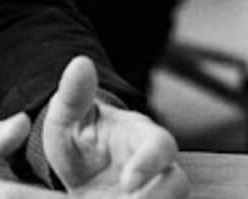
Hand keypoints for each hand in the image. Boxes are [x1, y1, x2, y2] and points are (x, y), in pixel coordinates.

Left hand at [41, 55, 187, 197]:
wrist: (82, 168)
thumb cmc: (79, 136)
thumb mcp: (69, 116)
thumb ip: (74, 95)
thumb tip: (79, 63)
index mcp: (142, 138)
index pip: (162, 146)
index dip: (151, 163)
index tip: (128, 181)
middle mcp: (158, 170)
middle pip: (179, 186)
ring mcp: (155, 195)